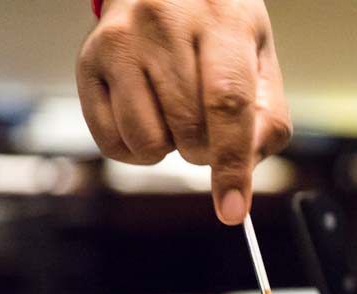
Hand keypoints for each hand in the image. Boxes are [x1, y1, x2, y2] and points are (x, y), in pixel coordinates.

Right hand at [76, 0, 290, 224]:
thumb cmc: (217, 28)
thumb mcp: (258, 57)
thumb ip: (268, 117)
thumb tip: (244, 169)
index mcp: (221, 19)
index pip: (227, 103)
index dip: (231, 164)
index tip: (232, 210)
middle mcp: (164, 22)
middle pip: (189, 130)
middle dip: (205, 151)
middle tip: (205, 121)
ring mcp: (120, 41)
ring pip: (147, 143)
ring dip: (168, 148)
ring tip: (172, 110)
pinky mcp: (88, 61)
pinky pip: (112, 144)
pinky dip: (136, 149)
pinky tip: (147, 114)